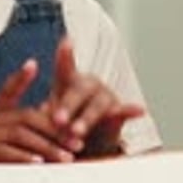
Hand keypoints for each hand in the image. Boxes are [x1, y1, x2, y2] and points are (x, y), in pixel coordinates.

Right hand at [0, 59, 75, 162]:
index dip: (19, 79)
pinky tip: (39, 164)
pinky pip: (1, 151)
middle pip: (25, 117)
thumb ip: (22, 138)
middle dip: (54, 130)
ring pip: (17, 133)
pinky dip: (22, 156)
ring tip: (66, 157)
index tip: (33, 64)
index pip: (6, 92)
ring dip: (45, 146)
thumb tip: (49, 129)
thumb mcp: (2, 151)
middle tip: (77, 143)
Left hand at [48, 38, 144, 156]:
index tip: (68, 41)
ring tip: (76, 131)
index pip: (65, 67)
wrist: (85, 141)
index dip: (66, 54)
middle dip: (68, 105)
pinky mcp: (118, 112)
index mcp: (69, 82)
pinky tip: (140, 110)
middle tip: (58, 120)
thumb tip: (41, 118)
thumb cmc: (63, 124)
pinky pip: (124, 111)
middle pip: (79, 90)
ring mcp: (105, 96)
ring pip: (97, 104)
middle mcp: (88, 85)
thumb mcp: (50, 118)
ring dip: (86, 118)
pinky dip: (131, 110)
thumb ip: (47, 116)